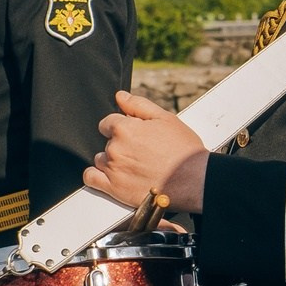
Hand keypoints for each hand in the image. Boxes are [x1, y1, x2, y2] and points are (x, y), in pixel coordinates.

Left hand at [88, 90, 209, 213]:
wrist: (194, 180)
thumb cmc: (183, 150)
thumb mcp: (165, 119)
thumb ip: (138, 105)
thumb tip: (120, 96)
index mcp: (124, 128)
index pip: (108, 122)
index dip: (122, 127)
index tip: (134, 135)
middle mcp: (115, 148)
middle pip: (107, 142)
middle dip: (120, 144)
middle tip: (141, 152)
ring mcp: (113, 169)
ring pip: (101, 160)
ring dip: (112, 161)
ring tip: (135, 166)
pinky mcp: (114, 189)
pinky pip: (91, 179)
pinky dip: (95, 176)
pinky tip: (109, 175)